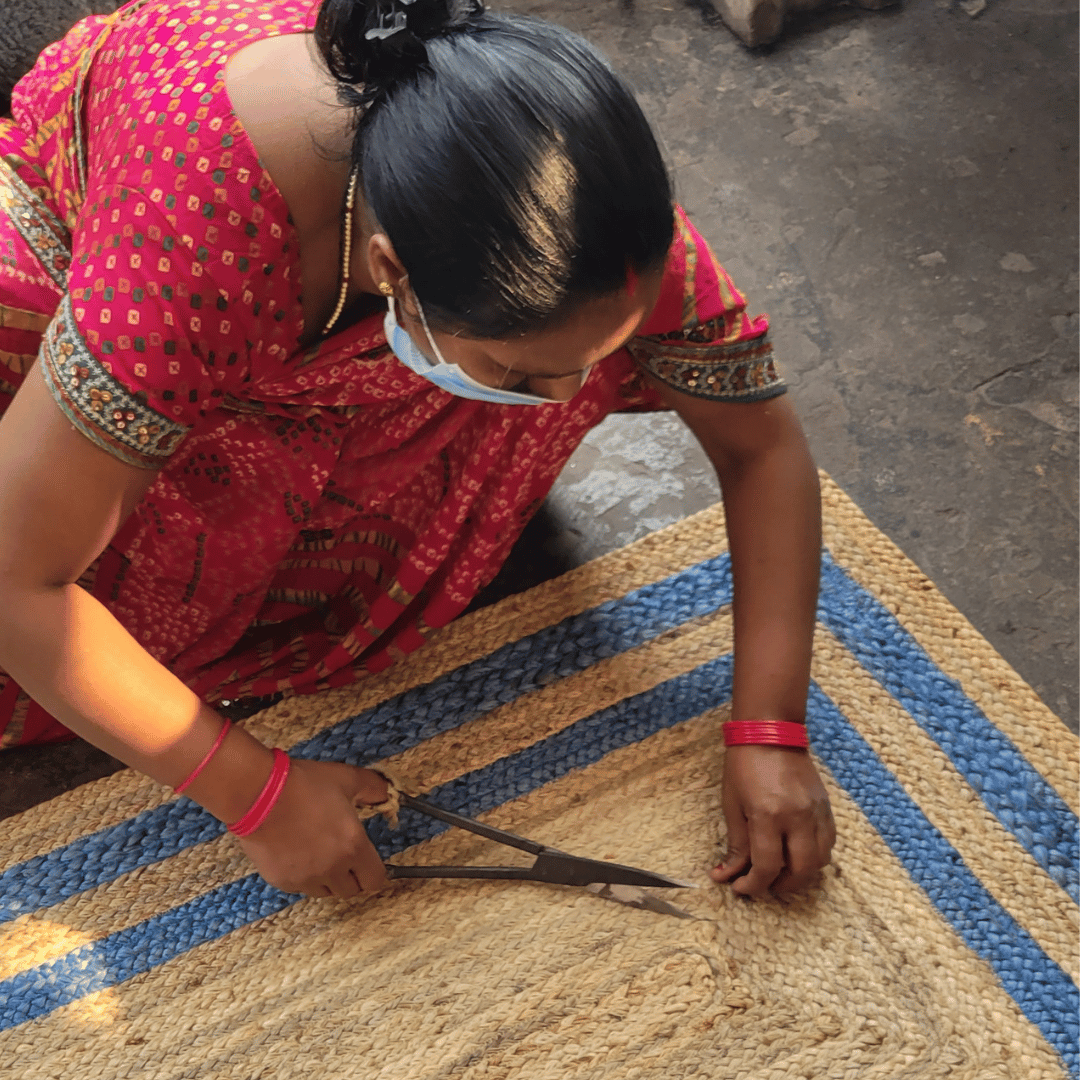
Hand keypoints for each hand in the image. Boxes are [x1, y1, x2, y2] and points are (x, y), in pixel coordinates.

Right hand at [236, 761, 390, 897]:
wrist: (259, 793)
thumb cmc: (304, 784)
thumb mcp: (346, 778)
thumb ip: (373, 789)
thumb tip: (386, 796)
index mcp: (352, 846)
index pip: (375, 880)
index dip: (376, 872)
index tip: (370, 862)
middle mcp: (331, 869)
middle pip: (351, 890)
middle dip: (352, 876)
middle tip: (345, 856)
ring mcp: (305, 879)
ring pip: (325, 891)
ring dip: (328, 879)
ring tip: (319, 853)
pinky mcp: (281, 881)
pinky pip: (300, 887)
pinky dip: (303, 877)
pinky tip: (297, 854)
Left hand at [711, 744, 834, 897]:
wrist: (770, 732)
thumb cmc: (743, 766)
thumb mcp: (731, 804)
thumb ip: (736, 843)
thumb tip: (728, 875)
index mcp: (768, 815)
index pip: (767, 866)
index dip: (753, 885)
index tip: (740, 888)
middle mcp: (797, 817)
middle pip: (801, 871)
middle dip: (781, 886)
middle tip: (764, 885)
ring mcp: (816, 812)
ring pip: (820, 861)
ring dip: (801, 875)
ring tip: (780, 872)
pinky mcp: (826, 807)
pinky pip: (829, 843)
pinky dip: (815, 857)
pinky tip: (797, 854)